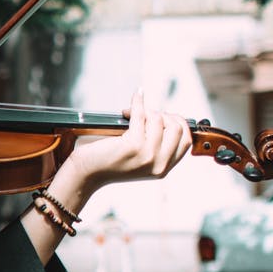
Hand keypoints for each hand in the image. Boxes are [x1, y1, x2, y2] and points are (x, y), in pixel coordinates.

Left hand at [67, 90, 191, 191]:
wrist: (86, 173)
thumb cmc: (109, 162)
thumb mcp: (140, 160)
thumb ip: (156, 147)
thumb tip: (166, 117)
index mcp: (163, 168)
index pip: (186, 141)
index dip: (178, 124)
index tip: (165, 117)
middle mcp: (158, 164)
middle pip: (177, 128)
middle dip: (163, 114)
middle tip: (146, 114)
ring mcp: (147, 155)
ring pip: (158, 119)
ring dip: (146, 110)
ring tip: (131, 113)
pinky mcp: (133, 145)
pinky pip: (141, 115)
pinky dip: (138, 102)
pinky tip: (136, 97)